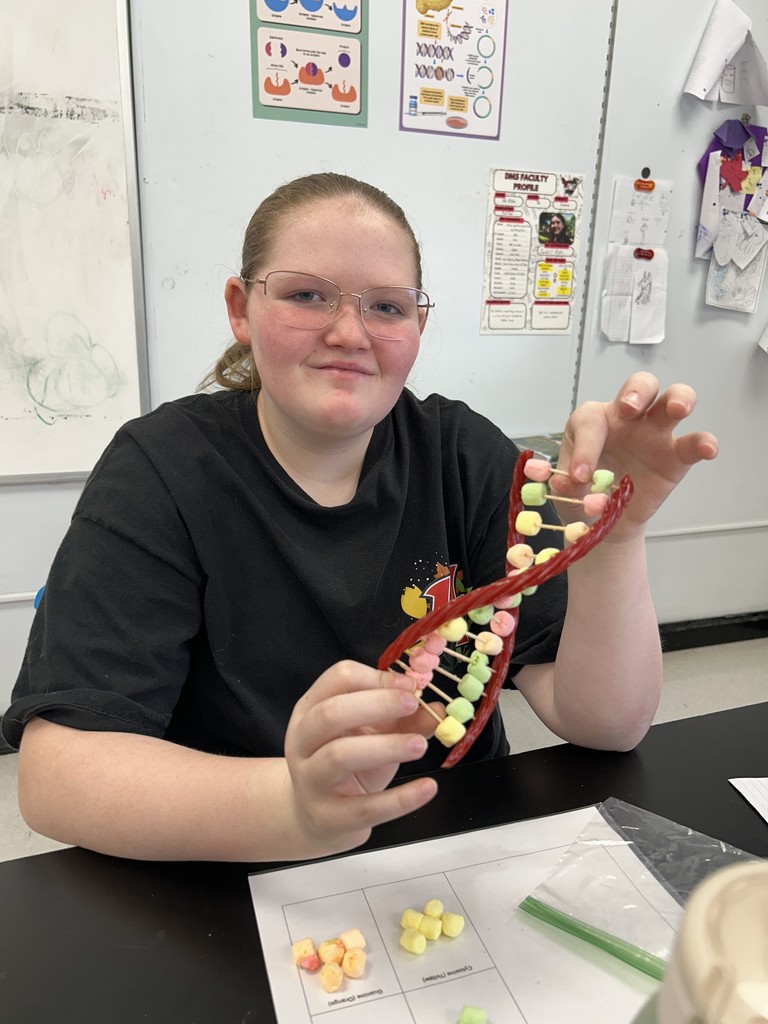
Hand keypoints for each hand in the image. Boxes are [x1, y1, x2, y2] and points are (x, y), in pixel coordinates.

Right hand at [284, 660, 437, 854]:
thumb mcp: (373, 735)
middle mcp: (302, 742)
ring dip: (386, 747)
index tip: (409, 686)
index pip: (337, 678)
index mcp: (311, 710)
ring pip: (340, 756)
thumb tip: (437, 708)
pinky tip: (428, 788)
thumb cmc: (348, 766)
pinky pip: (365, 808)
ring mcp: (310, 781)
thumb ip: (404, 720)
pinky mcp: (329, 819)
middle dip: (377, 704)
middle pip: (331, 713)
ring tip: (421, 746)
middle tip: (413, 704)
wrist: (316, 819)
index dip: (376, 677)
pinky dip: (400, 799)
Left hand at [551, 372, 717, 535]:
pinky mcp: (675, 455)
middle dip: (636, 392)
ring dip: (677, 399)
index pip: (591, 421)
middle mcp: (626, 419)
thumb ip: (567, 486)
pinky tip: (707, 450)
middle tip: (629, 409)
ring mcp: (654, 433)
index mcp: (594, 421)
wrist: (606, 519)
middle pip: (639, 386)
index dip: (585, 447)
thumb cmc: (585, 492)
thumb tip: (566, 485)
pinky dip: (703, 443)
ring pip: (672, 399)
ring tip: (676, 410)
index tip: (580, 475)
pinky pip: (693, 442)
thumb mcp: (568, 490)